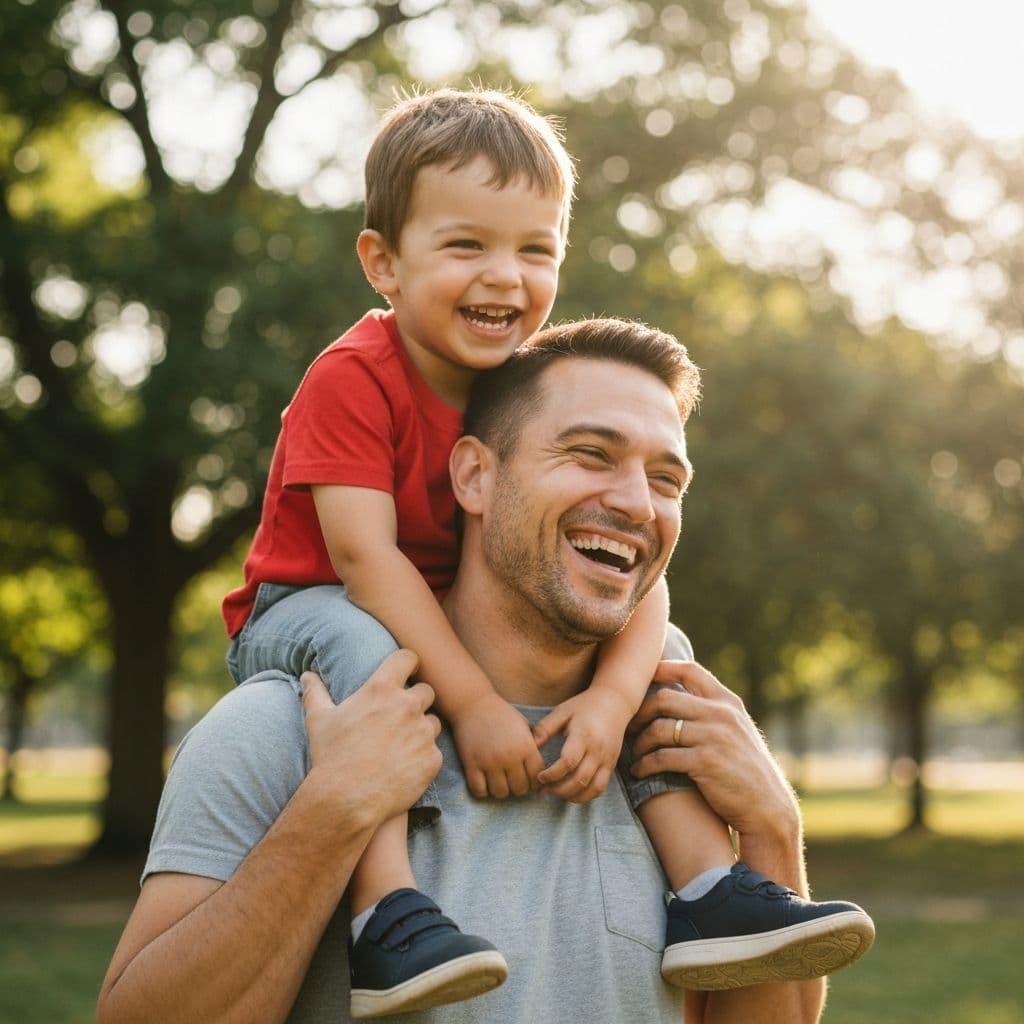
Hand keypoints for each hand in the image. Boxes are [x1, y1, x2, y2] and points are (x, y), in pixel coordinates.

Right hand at [300, 650, 441, 828]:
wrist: (346, 799)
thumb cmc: (331, 756)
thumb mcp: (319, 720)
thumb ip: (315, 692)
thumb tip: (307, 675)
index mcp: (382, 690)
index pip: (408, 658)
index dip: (408, 663)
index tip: (407, 670)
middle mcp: (408, 706)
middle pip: (426, 691)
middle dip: (415, 702)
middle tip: (398, 718)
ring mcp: (423, 732)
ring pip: (432, 722)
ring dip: (421, 730)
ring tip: (399, 746)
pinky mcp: (432, 758)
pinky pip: (434, 751)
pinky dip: (423, 757)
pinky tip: (404, 767)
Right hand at [449, 691, 545, 799]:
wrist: (473, 703)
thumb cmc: (501, 714)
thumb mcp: (523, 725)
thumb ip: (533, 745)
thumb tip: (542, 769)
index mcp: (525, 746)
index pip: (537, 777)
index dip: (534, 781)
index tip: (528, 778)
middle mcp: (509, 756)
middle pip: (520, 789)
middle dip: (518, 787)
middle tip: (512, 780)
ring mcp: (489, 762)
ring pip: (500, 793)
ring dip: (501, 790)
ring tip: (498, 780)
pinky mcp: (471, 764)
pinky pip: (479, 790)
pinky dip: (482, 790)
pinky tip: (484, 781)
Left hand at [533, 688, 633, 802]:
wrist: (614, 702)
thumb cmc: (584, 706)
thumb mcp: (562, 711)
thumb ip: (545, 728)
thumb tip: (529, 745)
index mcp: (583, 736)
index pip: (568, 763)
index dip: (552, 774)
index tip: (539, 777)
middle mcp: (597, 750)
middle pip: (580, 780)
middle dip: (559, 790)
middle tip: (543, 790)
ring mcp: (607, 759)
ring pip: (592, 788)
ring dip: (573, 797)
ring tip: (556, 793)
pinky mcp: (612, 764)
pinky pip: (601, 787)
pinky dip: (587, 795)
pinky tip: (572, 793)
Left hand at [628, 661, 798, 842]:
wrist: (767, 808)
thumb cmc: (746, 771)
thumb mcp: (737, 731)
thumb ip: (713, 712)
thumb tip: (677, 696)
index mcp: (728, 703)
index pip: (690, 671)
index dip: (662, 669)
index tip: (641, 680)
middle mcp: (721, 714)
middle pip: (665, 698)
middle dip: (640, 711)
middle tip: (629, 726)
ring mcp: (714, 737)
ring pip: (659, 728)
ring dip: (640, 742)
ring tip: (634, 754)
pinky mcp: (705, 762)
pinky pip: (662, 757)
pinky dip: (645, 764)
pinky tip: (639, 771)